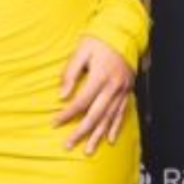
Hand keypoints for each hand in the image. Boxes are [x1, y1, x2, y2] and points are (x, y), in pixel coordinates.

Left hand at [53, 35, 134, 153]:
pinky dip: (115, 127)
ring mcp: (122, 91)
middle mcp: (113, 86)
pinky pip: (122, 113)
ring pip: (109, 118)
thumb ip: (70, 73)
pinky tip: (110, 139)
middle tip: (69, 145)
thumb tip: (62, 95)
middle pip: (95, 115)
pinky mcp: (127, 91)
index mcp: (100, 76)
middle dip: (81, 132)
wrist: (124, 32)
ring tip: (89, 150)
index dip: (67, 114)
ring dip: (98, 136)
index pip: (81, 102)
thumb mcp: (81, 51)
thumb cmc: (100, 39)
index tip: (55, 123)